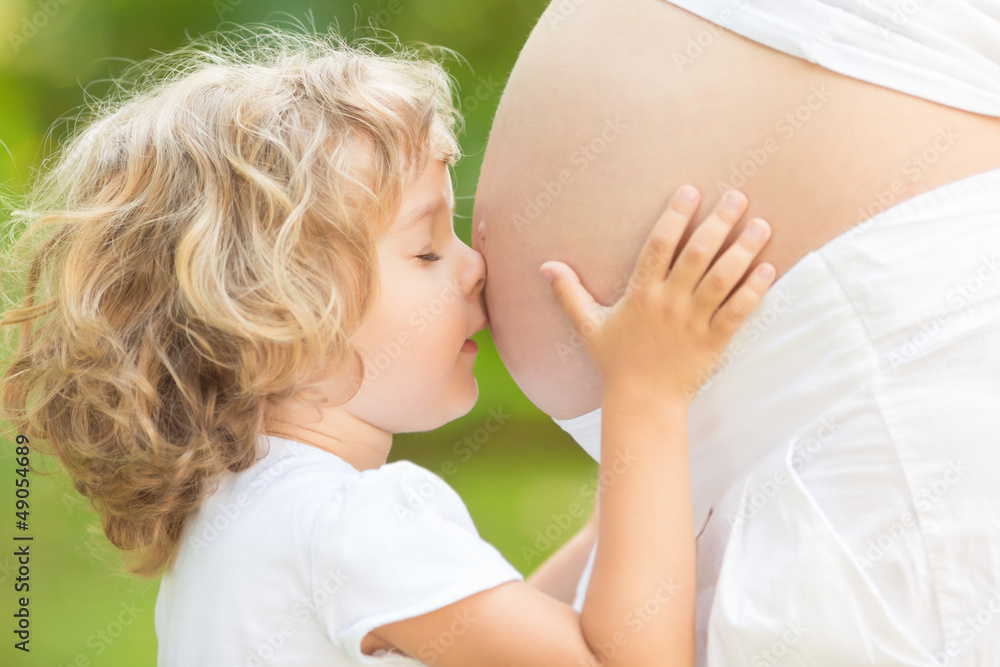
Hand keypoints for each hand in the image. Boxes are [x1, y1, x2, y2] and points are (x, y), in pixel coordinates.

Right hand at [539, 186, 774, 405]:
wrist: (642, 402)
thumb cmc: (615, 362)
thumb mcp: (588, 326)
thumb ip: (569, 293)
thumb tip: (545, 266)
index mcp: (640, 294)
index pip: (658, 246)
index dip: (674, 216)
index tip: (690, 191)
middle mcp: (668, 304)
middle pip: (696, 255)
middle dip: (718, 222)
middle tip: (737, 195)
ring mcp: (693, 322)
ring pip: (721, 279)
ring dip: (743, 250)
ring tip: (761, 224)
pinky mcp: (714, 341)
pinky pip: (737, 312)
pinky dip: (753, 290)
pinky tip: (768, 268)